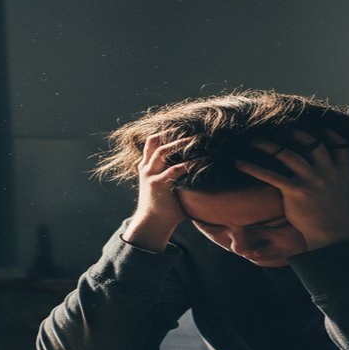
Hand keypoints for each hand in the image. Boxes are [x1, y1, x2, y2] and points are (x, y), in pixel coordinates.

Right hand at [122, 133, 190, 250]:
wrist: (152, 224)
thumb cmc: (162, 206)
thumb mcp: (161, 185)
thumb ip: (169, 174)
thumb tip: (190, 165)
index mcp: (146, 167)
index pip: (151, 143)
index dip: (164, 132)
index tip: (179, 126)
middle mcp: (146, 168)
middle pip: (155, 142)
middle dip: (172, 133)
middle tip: (191, 129)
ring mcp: (150, 175)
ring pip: (163, 151)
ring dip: (180, 143)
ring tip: (196, 139)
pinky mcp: (158, 184)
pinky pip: (175, 169)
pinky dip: (190, 163)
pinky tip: (203, 160)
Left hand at [236, 129, 348, 249]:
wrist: (333, 234)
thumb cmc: (339, 216)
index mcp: (341, 171)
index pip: (341, 145)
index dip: (330, 134)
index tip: (320, 128)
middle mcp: (326, 172)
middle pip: (312, 144)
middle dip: (296, 133)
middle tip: (282, 128)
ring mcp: (311, 180)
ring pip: (288, 155)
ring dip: (270, 145)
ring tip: (254, 140)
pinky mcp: (296, 191)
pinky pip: (271, 175)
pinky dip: (254, 168)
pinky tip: (239, 163)